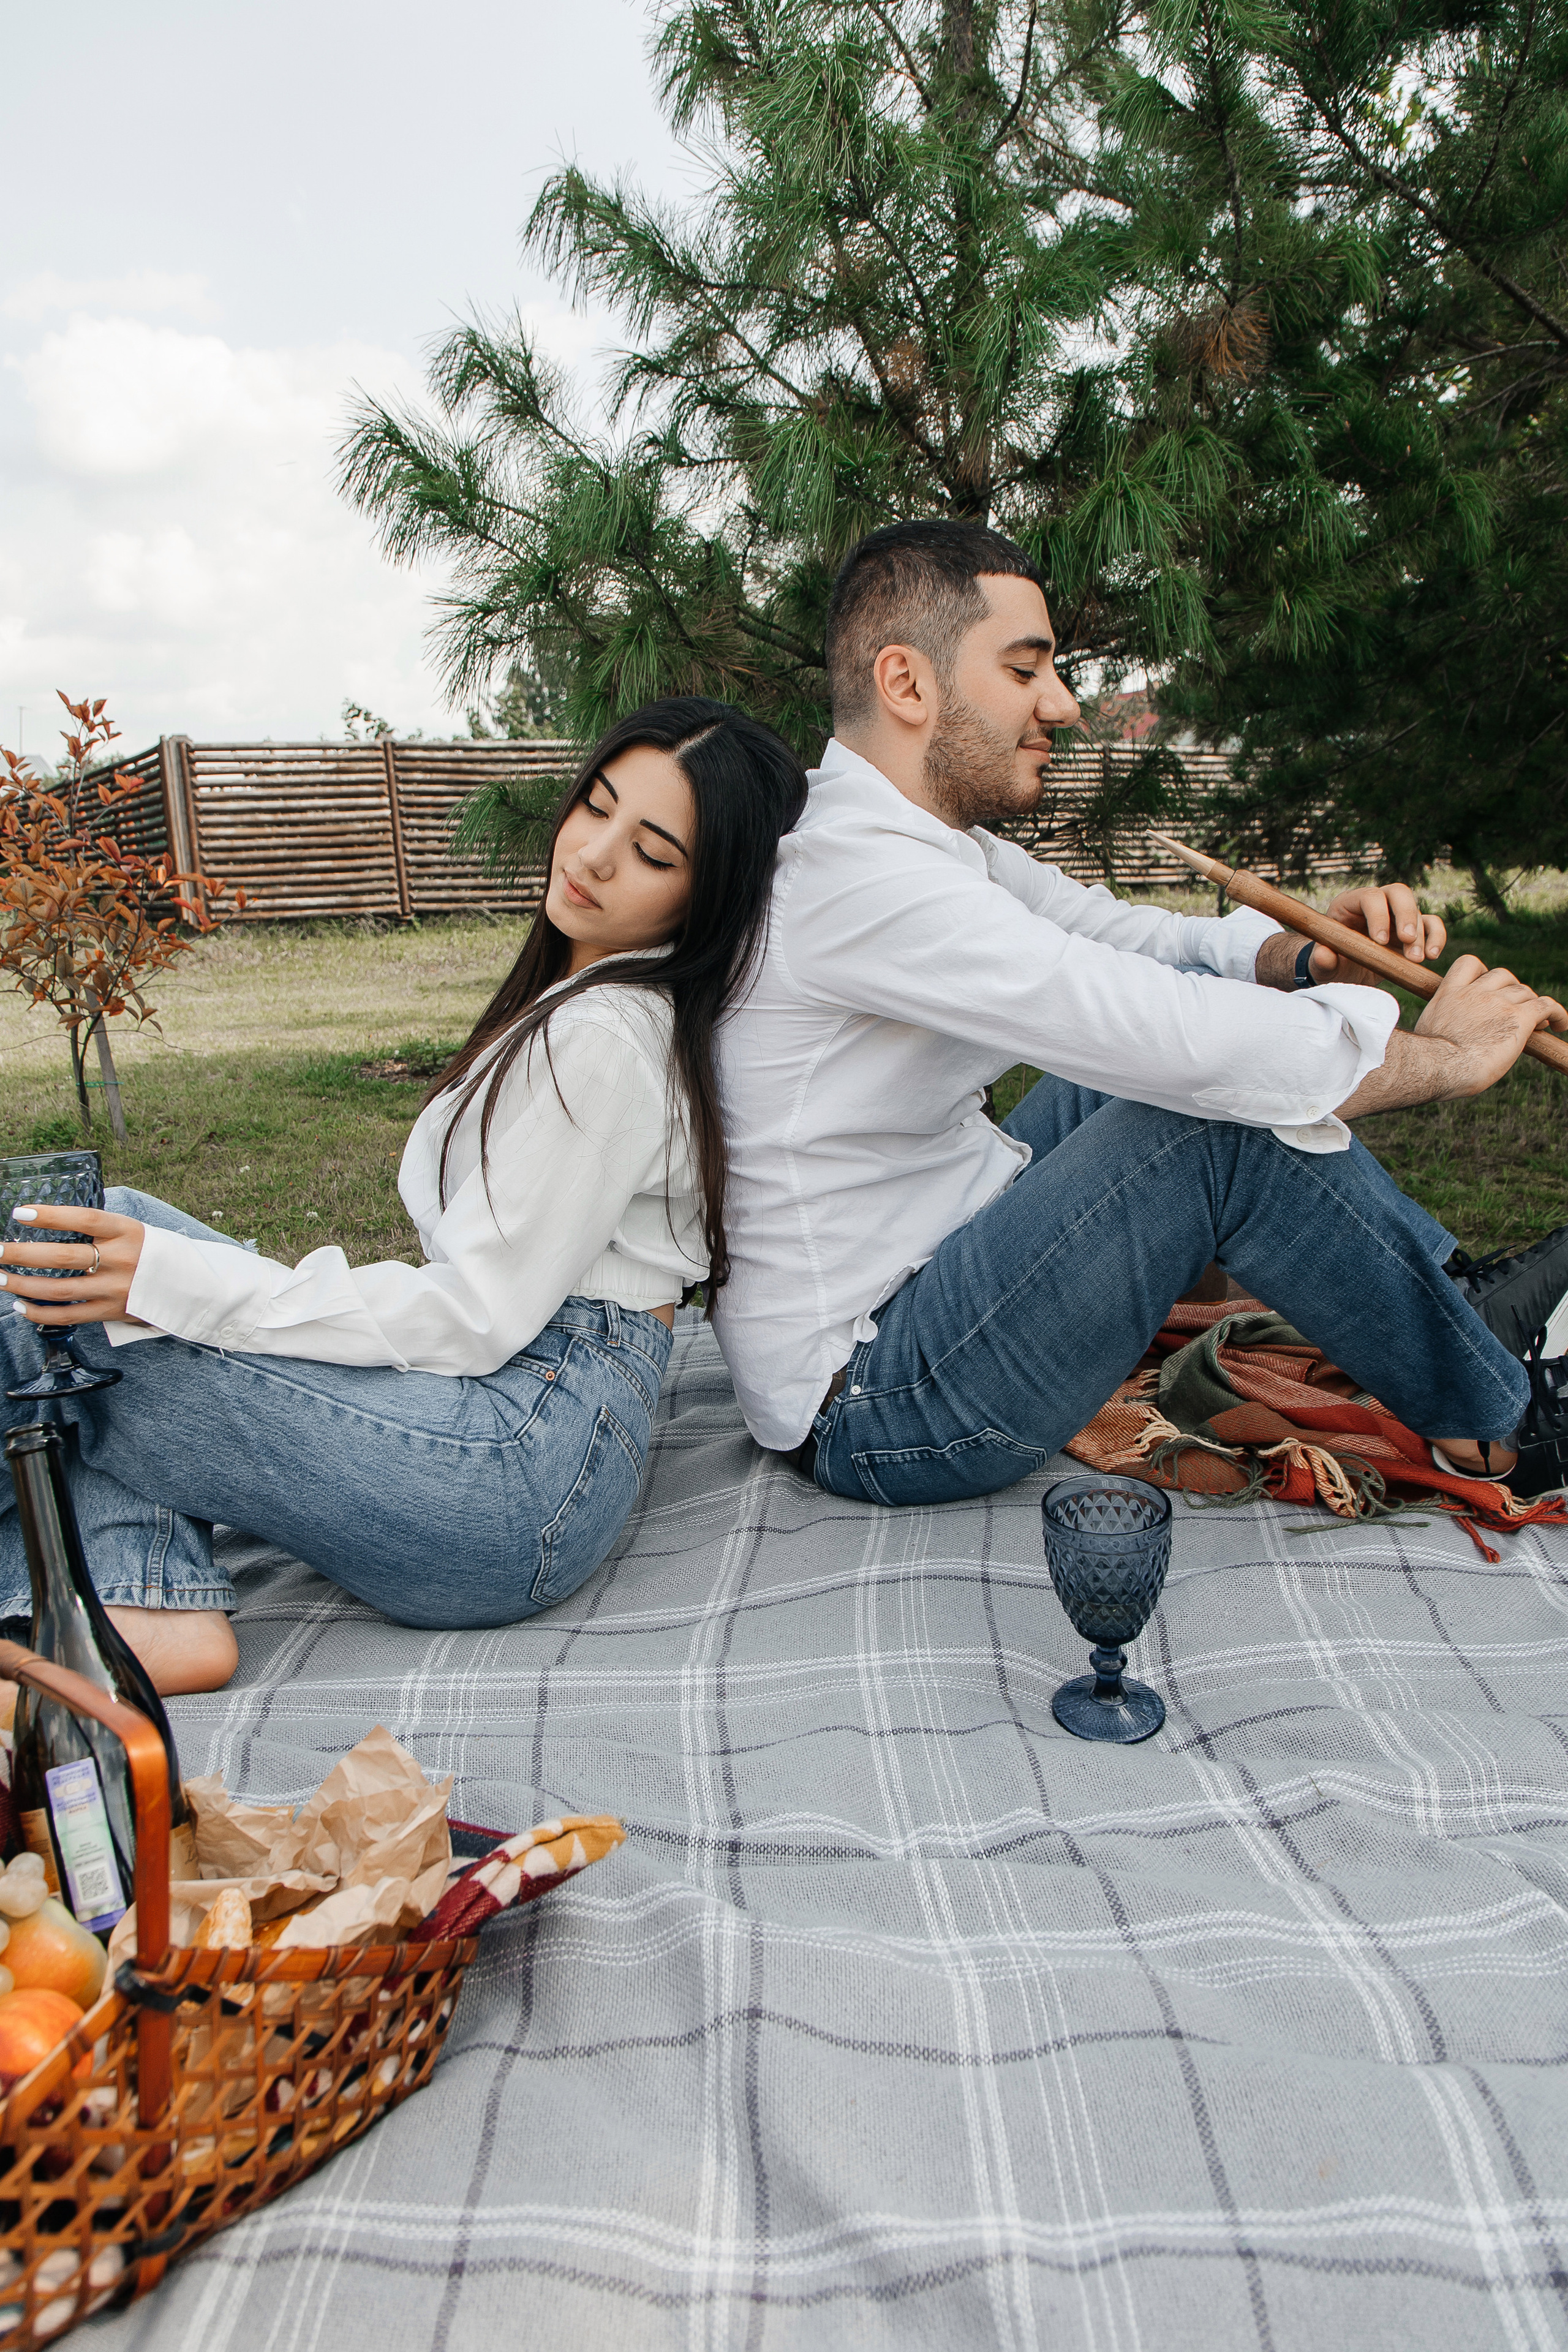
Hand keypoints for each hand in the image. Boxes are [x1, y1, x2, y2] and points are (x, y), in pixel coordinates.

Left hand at [0, 1204, 144, 1325]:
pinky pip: (68, 1316)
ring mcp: (114, 1289)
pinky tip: (20, 1305)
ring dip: (23, 1285)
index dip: (51, 1216)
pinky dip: (40, 1313)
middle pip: (62, 1257)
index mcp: (127, 1232)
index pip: (85, 1219)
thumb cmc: (150, 1252)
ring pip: (59, 1290)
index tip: (20, 1213)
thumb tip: (51, 1221)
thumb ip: (99, 1228)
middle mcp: (121, 1260)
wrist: (188, 1285)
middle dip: (21, 1254)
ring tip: (0, 1278)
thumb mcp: (132, 1230)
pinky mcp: (110, 1312)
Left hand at [1309, 884, 1444, 984]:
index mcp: (1349, 905)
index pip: (1369, 897)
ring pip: (1417, 910)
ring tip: (1416, 959)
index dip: (1378, 914)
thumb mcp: (1321, 967)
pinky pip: (1431, 925)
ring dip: (1421, 934)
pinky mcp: (1413, 930)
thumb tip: (1324, 954)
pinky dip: (1436, 937)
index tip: (1380, 941)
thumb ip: (1321, 961)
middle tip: (1407, 941)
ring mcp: (1396, 916)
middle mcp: (1375, 905)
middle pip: (1398, 893)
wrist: (1344, 974)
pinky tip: (1432, 955)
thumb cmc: (1331, 965)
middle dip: (1405, 916)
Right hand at [1411, 954, 1567, 1093]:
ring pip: (1525, 992)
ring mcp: (1497, 1003)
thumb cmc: (1426, 1062)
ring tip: (1539, 1025)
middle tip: (1516, 1012)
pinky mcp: (1518, 1017)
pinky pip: (1546, 1006)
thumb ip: (1443, 1026)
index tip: (1488, 988)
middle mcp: (1474, 992)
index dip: (1484, 973)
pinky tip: (1561, 1026)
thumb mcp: (1427, 1034)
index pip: (1470, 964)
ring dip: (1533, 1007)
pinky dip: (1557, 1014)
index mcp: (1449, 993)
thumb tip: (1443, 1042)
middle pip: (1504, 976)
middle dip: (1512, 992)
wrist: (1437, 1067)